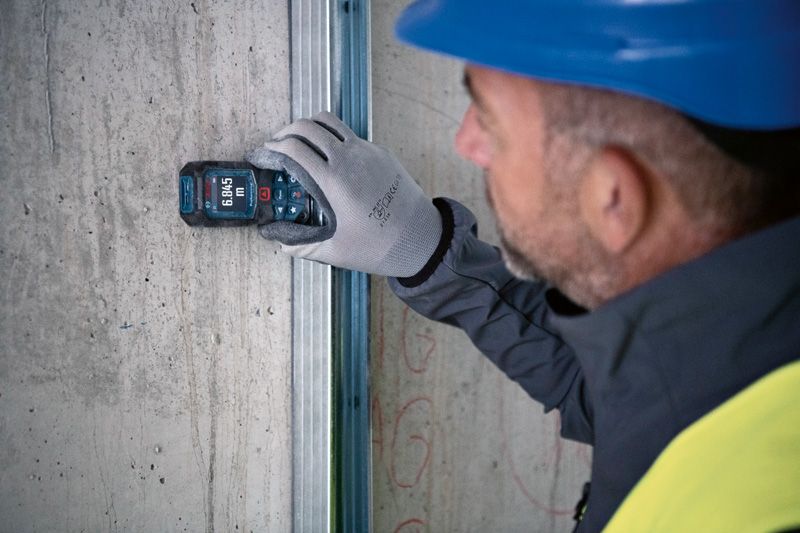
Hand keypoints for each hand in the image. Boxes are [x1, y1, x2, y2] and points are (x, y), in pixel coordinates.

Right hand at [246, 111, 441, 276]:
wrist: (421, 239)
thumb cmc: (380, 246)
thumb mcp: (334, 251)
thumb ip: (300, 245)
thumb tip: (278, 239)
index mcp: (334, 181)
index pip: (293, 148)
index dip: (271, 148)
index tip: (263, 155)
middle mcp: (349, 159)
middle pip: (307, 126)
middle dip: (285, 132)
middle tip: (277, 146)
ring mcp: (367, 152)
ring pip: (330, 122)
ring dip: (310, 128)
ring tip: (301, 144)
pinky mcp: (381, 153)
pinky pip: (351, 136)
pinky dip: (334, 139)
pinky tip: (331, 160)